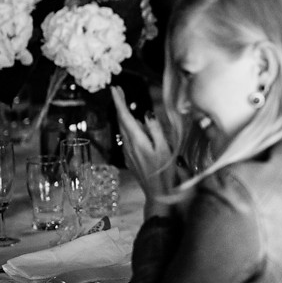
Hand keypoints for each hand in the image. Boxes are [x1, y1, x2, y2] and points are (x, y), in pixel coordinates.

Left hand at [111, 86, 174, 217]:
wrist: (159, 193)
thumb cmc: (166, 171)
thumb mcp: (165, 148)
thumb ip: (155, 129)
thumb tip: (146, 114)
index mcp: (137, 140)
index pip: (124, 117)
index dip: (119, 102)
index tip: (115, 89)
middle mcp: (129, 145)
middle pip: (121, 121)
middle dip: (119, 105)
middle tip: (119, 92)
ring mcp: (128, 153)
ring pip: (123, 130)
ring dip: (124, 116)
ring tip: (127, 106)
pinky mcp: (131, 158)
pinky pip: (127, 138)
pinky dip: (129, 128)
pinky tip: (136, 127)